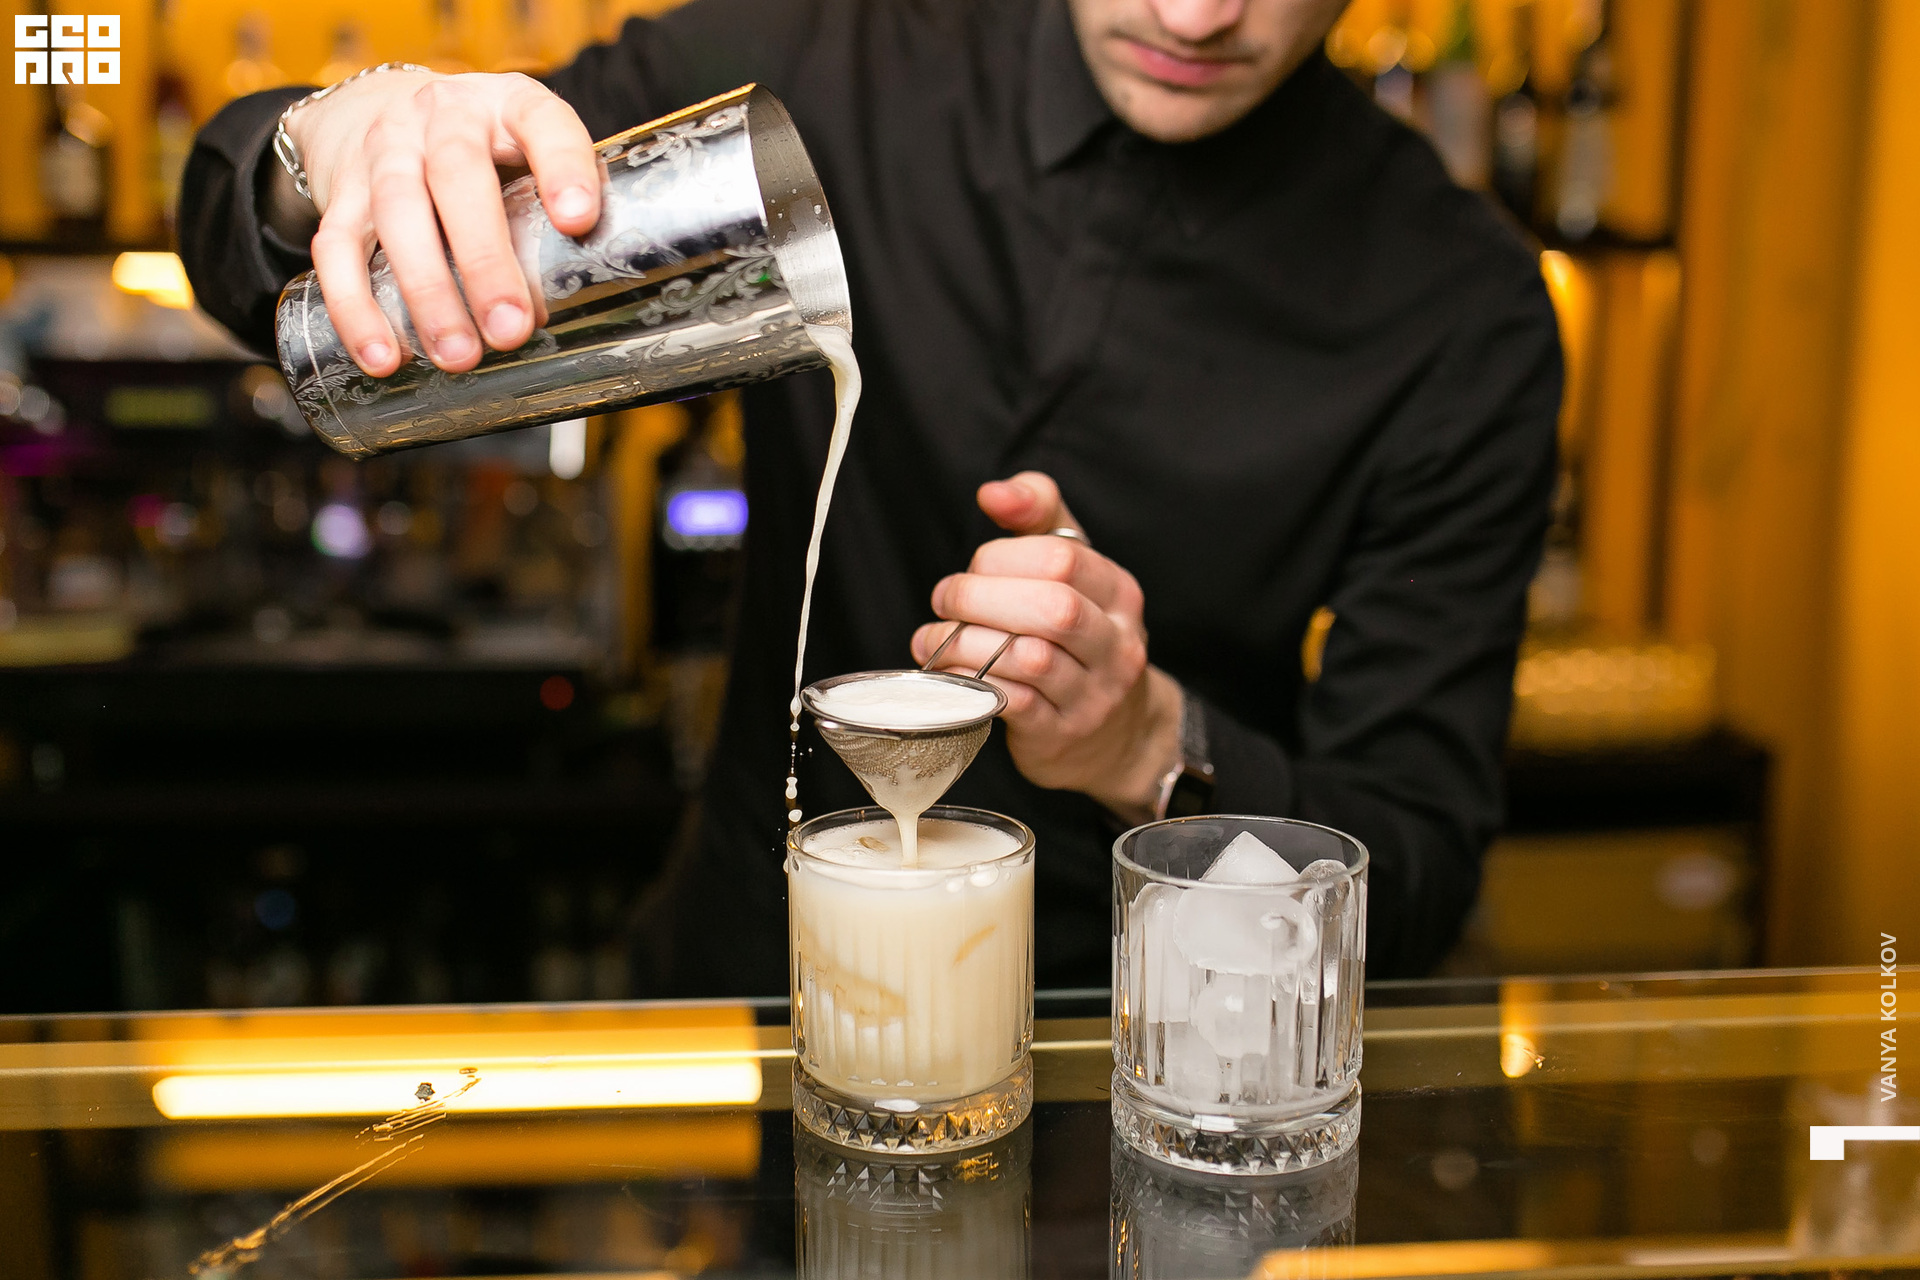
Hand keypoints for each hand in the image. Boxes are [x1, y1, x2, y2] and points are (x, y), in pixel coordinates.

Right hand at [285, 71, 601, 377]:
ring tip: (457, 355)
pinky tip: (382, 356)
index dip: (563, 166)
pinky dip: (355, 307)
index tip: (579, 220)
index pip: (542, 121)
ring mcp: (383, 150)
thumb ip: (558, 206)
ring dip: (426, 292)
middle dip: (484, 259)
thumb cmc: (486, 151)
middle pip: (455, 175)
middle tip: (511, 329)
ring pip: (396, 214)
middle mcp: (441, 116)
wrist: (385, 107)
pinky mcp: (341, 191)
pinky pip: (336, 249)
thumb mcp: (532, 152)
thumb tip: (592, 301)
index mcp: (508, 104)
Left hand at [910, 471, 1182, 823]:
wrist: (1116, 735)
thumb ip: (1039, 518)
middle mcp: (1116, 643)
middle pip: (1051, 606)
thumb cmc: (1079, 641)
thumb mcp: (1073, 573)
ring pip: (1030, 657)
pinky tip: (953, 674)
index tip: (973, 570)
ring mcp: (1093, 694)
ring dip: (967, 643)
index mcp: (1118, 593)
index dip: (1001, 557)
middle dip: (980, 598)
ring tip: (935, 639)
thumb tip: (994, 492)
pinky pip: (1015, 704)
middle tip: (946, 600)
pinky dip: (973, 684)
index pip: (1061, 557)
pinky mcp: (1062, 735)